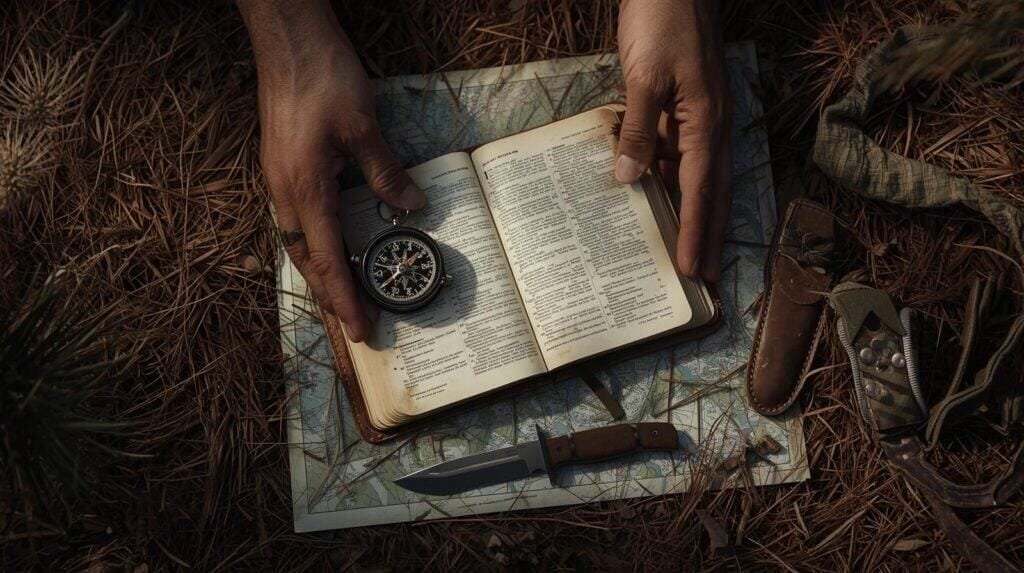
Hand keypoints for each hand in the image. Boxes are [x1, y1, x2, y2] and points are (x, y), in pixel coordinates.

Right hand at [238, 1, 424, 340]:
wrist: (288, 40)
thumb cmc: (322, 77)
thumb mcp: (363, 127)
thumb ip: (385, 173)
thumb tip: (411, 207)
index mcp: (305, 188)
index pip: (329, 260)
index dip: (346, 298)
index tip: (362, 329)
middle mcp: (285, 192)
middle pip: (309, 261)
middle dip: (332, 298)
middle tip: (357, 328)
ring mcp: (279, 180)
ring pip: (299, 244)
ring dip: (322, 275)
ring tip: (345, 301)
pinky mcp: (282, 167)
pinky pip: (297, 221)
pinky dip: (316, 247)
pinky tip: (331, 250)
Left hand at [616, 0, 731, 281]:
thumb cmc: (663, 19)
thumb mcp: (645, 75)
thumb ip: (639, 128)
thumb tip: (630, 177)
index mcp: (707, 122)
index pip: (699, 190)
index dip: (694, 231)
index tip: (690, 269)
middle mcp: (711, 126)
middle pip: (711, 193)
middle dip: (708, 236)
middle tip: (704, 278)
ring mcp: (700, 117)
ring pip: (698, 177)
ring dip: (693, 215)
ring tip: (686, 251)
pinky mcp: (685, 106)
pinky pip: (680, 155)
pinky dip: (671, 181)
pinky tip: (656, 198)